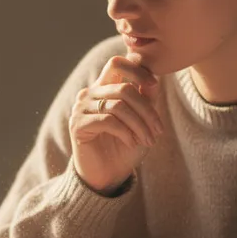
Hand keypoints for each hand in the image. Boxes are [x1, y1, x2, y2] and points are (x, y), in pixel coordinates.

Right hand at [70, 55, 164, 193]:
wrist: (109, 174)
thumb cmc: (126, 145)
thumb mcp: (142, 120)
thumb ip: (146, 98)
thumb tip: (155, 79)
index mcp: (104, 87)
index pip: (117, 63)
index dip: (137, 70)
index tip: (154, 85)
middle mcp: (90, 93)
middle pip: (124, 87)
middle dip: (146, 109)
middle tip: (158, 130)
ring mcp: (81, 108)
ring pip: (118, 105)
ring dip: (139, 125)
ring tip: (148, 140)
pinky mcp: (78, 125)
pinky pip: (108, 121)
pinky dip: (125, 132)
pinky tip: (131, 142)